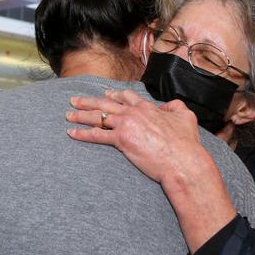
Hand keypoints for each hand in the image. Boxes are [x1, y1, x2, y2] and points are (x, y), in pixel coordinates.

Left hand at [67, 90, 236, 252]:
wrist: (181, 160)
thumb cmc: (186, 143)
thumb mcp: (186, 117)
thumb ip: (176, 107)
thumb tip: (169, 105)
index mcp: (148, 107)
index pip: (127, 97)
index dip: (114, 95)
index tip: (106, 94)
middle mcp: (134, 113)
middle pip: (106, 103)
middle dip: (88, 101)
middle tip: (75, 100)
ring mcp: (126, 125)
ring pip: (98, 117)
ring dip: (80, 115)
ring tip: (68, 115)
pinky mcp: (121, 140)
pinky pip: (96, 135)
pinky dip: (82, 134)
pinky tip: (71, 133)